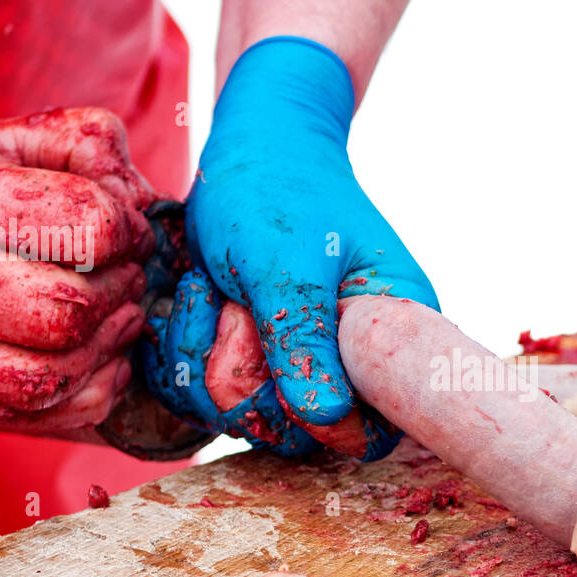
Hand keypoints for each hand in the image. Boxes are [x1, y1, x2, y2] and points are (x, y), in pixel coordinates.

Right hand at [0, 108, 155, 430]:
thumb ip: (77, 142)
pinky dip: (95, 389)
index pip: (87, 226)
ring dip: (110, 345)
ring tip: (115, 312)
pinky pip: (51, 416)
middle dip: (121, 287)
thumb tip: (144, 192)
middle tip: (123, 270)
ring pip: (58, 375)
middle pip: (73, 309)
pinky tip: (99, 354)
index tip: (122, 224)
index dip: (126, 226)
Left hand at [165, 35, 438, 458]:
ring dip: (205, 355)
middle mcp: (349, 360)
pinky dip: (185, 350)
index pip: (374, 429)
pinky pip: (205, 395)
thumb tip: (328, 422)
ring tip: (215, 289)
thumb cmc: (278, 192)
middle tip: (238, 307)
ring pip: (240, 415)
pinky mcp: (252, 359)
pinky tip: (196, 298)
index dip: (322, 424)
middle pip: (294, 431)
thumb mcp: (285, 265)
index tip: (278, 371)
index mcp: (390, 337)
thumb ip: (304, 343)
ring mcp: (296, 362)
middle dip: (246, 376)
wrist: (249, 145)